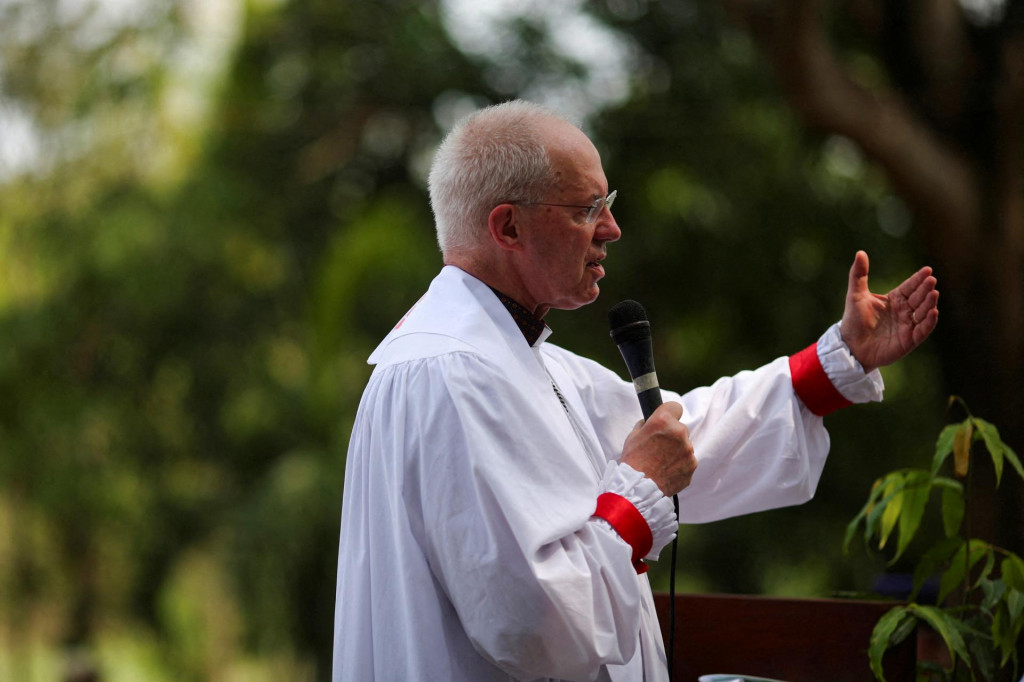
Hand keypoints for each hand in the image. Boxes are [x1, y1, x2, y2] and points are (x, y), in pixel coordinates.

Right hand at [620, 402, 696, 496]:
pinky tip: (667, 471)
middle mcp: (679, 433)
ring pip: (685, 445)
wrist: (638, 489)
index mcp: (663, 421)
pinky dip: (680, 464)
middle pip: (680, 428)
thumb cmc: (632, 461)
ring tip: (661, 462)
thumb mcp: (633, 436)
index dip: (669, 413)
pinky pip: (687, 461)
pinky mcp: (692, 466)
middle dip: (672, 435)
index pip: (676, 407)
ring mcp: (688, 450)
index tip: (666, 420)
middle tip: (659, 447)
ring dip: (677, 451)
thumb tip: (650, 422)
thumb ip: (646, 425)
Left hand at [839, 250, 938, 372]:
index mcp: (895, 299)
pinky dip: (929, 322)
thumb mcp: (856, 295)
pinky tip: (933, 312)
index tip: (927, 270)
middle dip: (926, 289)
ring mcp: (908, 325)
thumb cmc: (854, 320)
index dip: (918, 279)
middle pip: (919, 298)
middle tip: (931, 280)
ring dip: (930, 303)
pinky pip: (923, 330)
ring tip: (933, 293)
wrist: (850, 346)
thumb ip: (858, 275)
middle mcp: (904, 311)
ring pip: (923, 312)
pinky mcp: (909, 340)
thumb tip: (860, 252)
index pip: (910, 287)